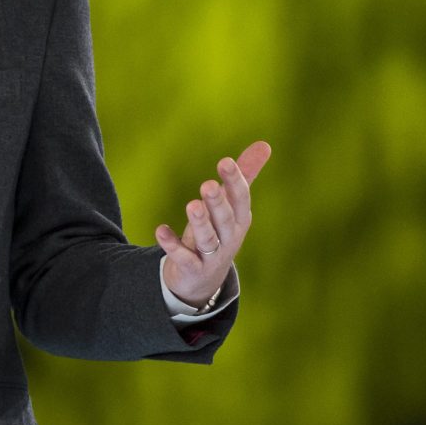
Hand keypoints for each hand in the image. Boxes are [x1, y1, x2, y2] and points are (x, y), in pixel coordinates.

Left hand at [155, 140, 269, 307]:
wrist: (203, 280)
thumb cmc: (219, 231)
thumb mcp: (232, 206)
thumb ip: (244, 175)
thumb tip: (264, 144)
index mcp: (240, 220)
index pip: (241, 199)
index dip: (234, 181)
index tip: (225, 161)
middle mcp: (229, 238)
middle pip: (225, 220)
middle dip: (218, 203)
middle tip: (208, 185)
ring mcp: (212, 256)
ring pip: (208, 239)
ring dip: (199, 223)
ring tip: (191, 205)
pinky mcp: (192, 269)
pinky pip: (183, 258)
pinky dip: (172, 245)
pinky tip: (160, 230)